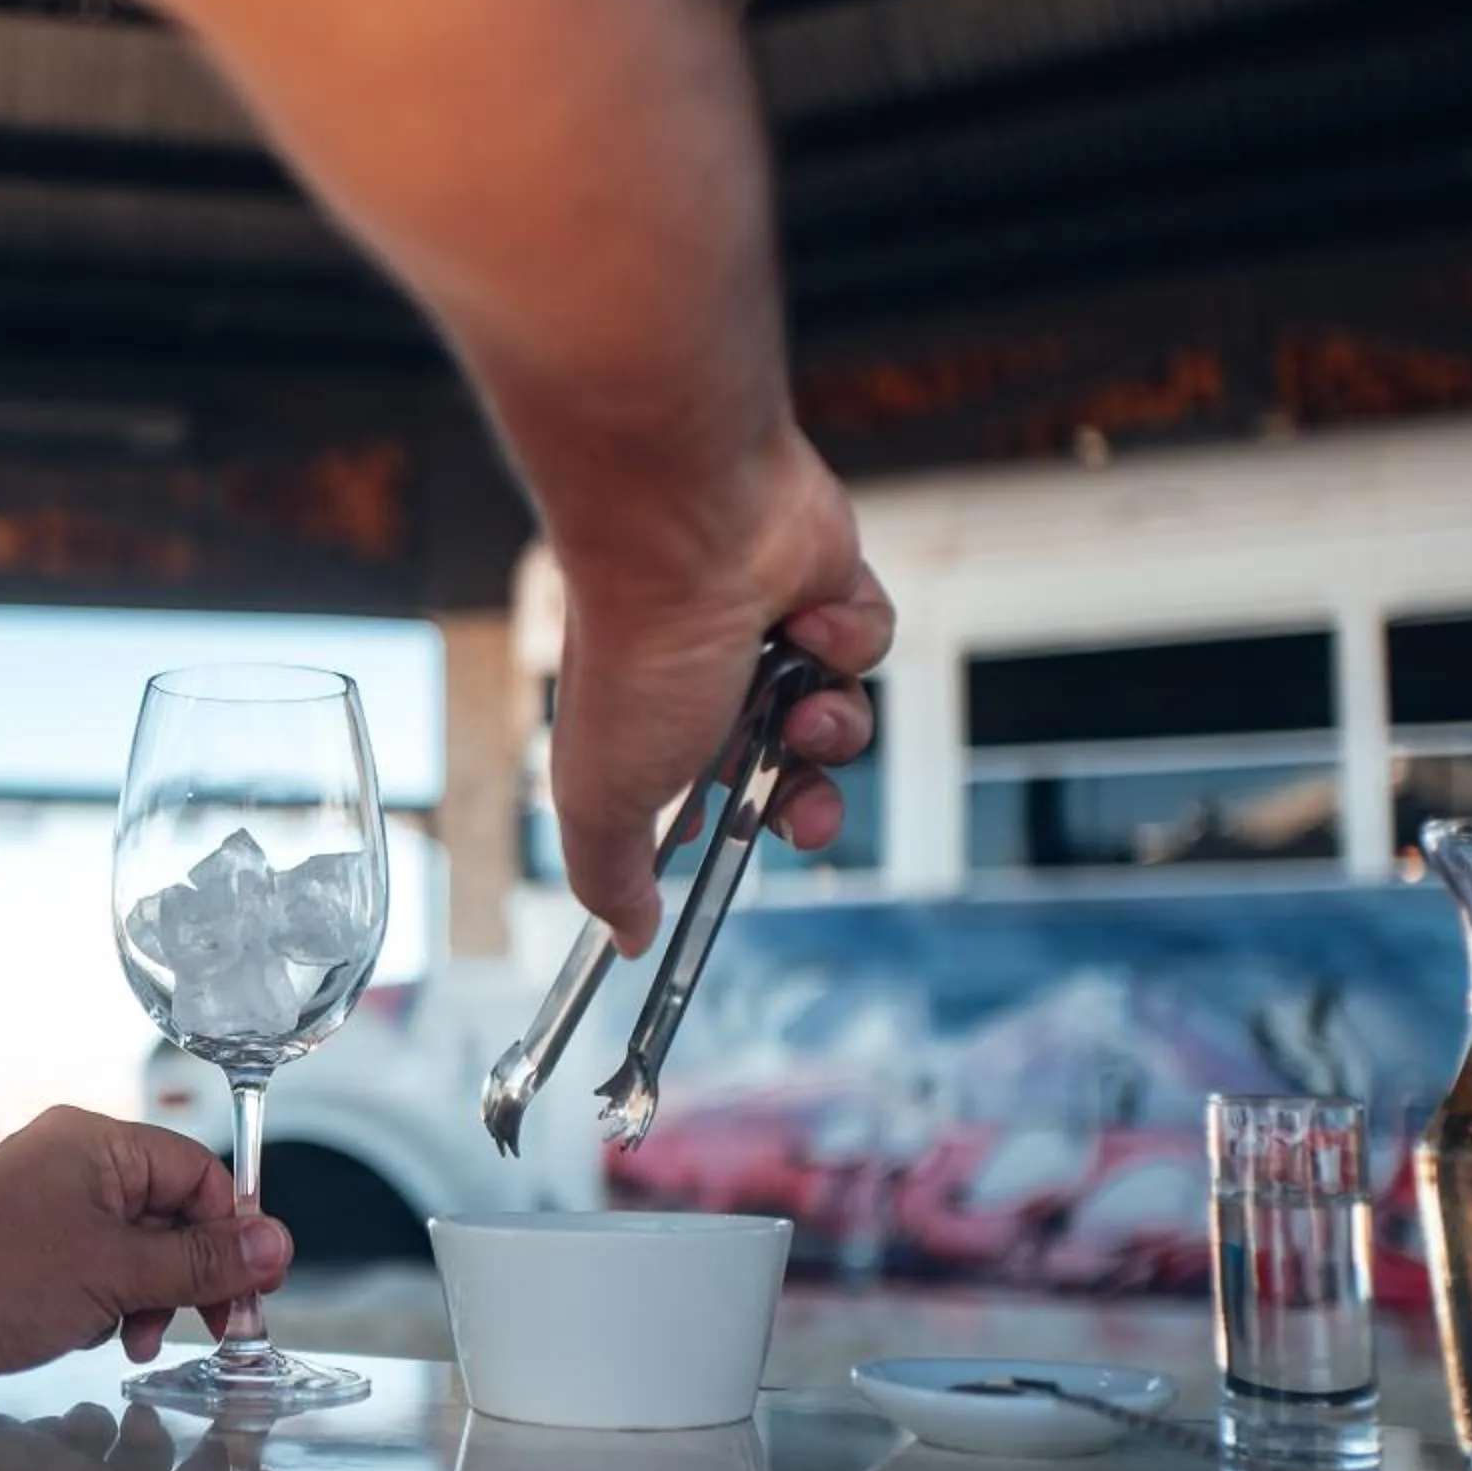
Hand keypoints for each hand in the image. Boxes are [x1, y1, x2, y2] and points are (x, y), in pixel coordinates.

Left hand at [0, 1106, 291, 1403]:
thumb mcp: (115, 1272)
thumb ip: (201, 1262)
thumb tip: (274, 1244)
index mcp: (98, 1147)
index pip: (198, 1172)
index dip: (233, 1228)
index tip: (255, 1284)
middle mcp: (75, 1171)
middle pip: (172, 1215)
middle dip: (192, 1274)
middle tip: (216, 1325)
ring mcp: (50, 1217)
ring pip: (137, 1253)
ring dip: (151, 1299)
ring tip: (138, 1336)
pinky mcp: (29, 1262)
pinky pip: (98, 1278)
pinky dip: (110, 1308)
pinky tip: (100, 1337)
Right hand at [550, 424, 893, 955]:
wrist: (690, 530)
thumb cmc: (638, 655)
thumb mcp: (605, 801)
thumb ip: (609, 877)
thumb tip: (626, 940)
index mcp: (655, 728)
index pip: (709, 800)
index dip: (736, 829)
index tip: (742, 846)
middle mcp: (712, 681)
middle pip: (790, 770)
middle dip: (809, 802)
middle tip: (808, 809)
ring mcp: (771, 632)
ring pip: (837, 710)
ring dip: (830, 724)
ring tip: (805, 706)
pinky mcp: (825, 585)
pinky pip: (866, 638)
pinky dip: (846, 639)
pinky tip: (808, 620)